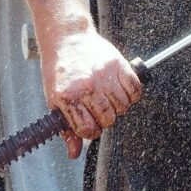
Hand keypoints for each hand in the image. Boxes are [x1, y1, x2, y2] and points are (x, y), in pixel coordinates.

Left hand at [41, 29, 142, 158]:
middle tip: (99, 108)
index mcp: (68, 97)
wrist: (67, 38)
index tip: (89, 123)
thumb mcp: (55, 99)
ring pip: (123, 107)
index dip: (90, 130)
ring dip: (118, 106)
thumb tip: (74, 153)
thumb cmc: (60, 70)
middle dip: (105, 119)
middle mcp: (87, 87)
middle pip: (108, 119)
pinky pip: (135, 90)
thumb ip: (66, 128)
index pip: (88, 130)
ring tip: (108, 97)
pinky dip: (131, 94)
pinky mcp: (119, 65)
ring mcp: (105, 76)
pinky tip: (121, 90)